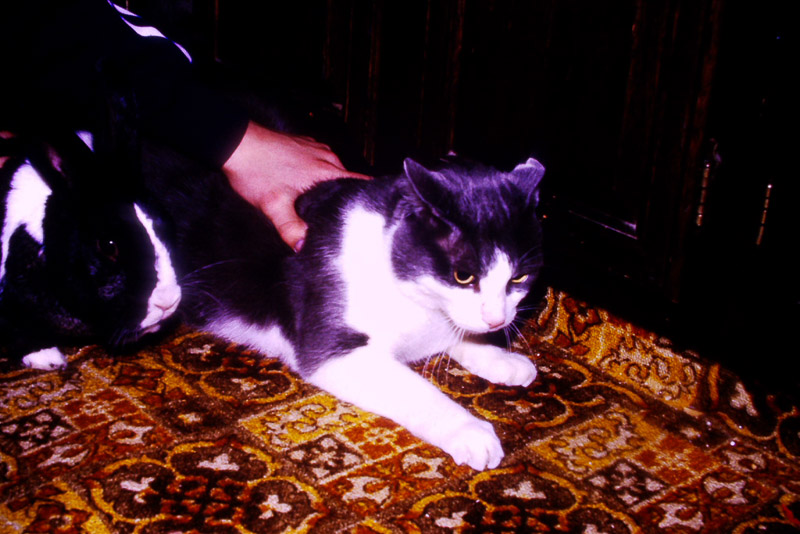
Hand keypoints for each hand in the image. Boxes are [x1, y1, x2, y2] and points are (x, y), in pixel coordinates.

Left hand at [222, 121, 368, 249]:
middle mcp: (326, 157)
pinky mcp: (302, 145)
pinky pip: (319, 163)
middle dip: (344, 199)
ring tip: (322, 205)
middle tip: (339, 219)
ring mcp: (315, 149)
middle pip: (347, 182)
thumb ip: (291, 229)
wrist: (235, 142)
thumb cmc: (255, 170)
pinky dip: (316, 175)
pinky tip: (303, 187)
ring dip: (329, 187)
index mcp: (327, 170)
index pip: (361, 184)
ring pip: (332, 172)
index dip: (369, 199)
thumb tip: (305, 247)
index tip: (373, 213)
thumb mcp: (274, 206)